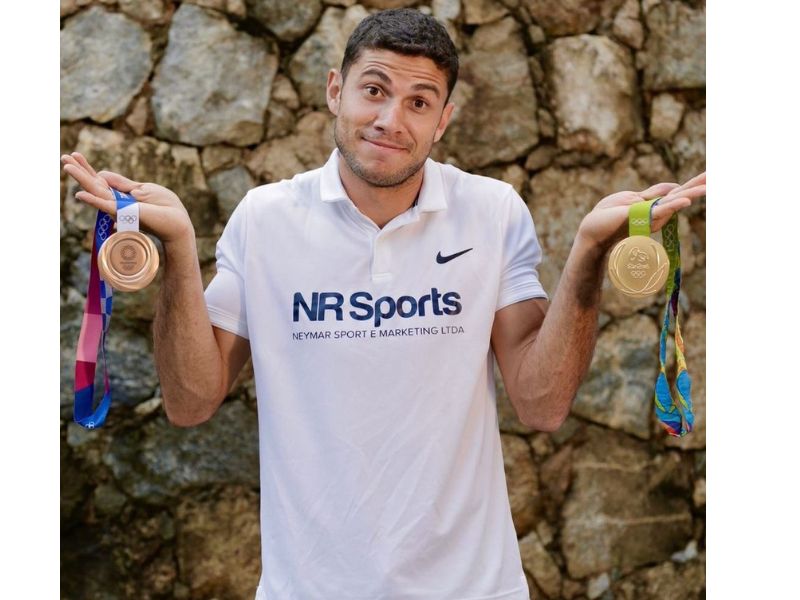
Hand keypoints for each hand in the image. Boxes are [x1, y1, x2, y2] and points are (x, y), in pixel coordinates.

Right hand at [61, 151, 194, 244]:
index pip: (100, 180)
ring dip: (81, 178)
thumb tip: (101, 173)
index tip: (75, 154)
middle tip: (63, 157)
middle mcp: (116, 202)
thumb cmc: (164, 207)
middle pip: (93, 184)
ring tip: (66, 165)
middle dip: (79, 171)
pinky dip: (93, 200)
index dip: (87, 168)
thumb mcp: (142, 189)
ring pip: (95, 191)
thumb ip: (121, 183)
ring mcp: (119, 208)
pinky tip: (79, 195)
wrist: (177, 222)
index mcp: (120, 196)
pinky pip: (106, 206)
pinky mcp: (125, 213)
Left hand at [576, 172, 705, 250]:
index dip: (692, 183)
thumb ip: (653, 193)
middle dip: (699, 185)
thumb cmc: (608, 215)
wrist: (592, 231)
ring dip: (692, 193)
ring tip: (709, 186)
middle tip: (716, 176)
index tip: (710, 175)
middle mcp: (655, 210)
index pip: (676, 191)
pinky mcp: (641, 217)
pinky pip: (660, 210)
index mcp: (653, 204)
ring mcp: (650, 215)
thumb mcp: (631, 198)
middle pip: (681, 194)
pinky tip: (686, 201)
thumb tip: (674, 187)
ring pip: (675, 201)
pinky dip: (673, 205)